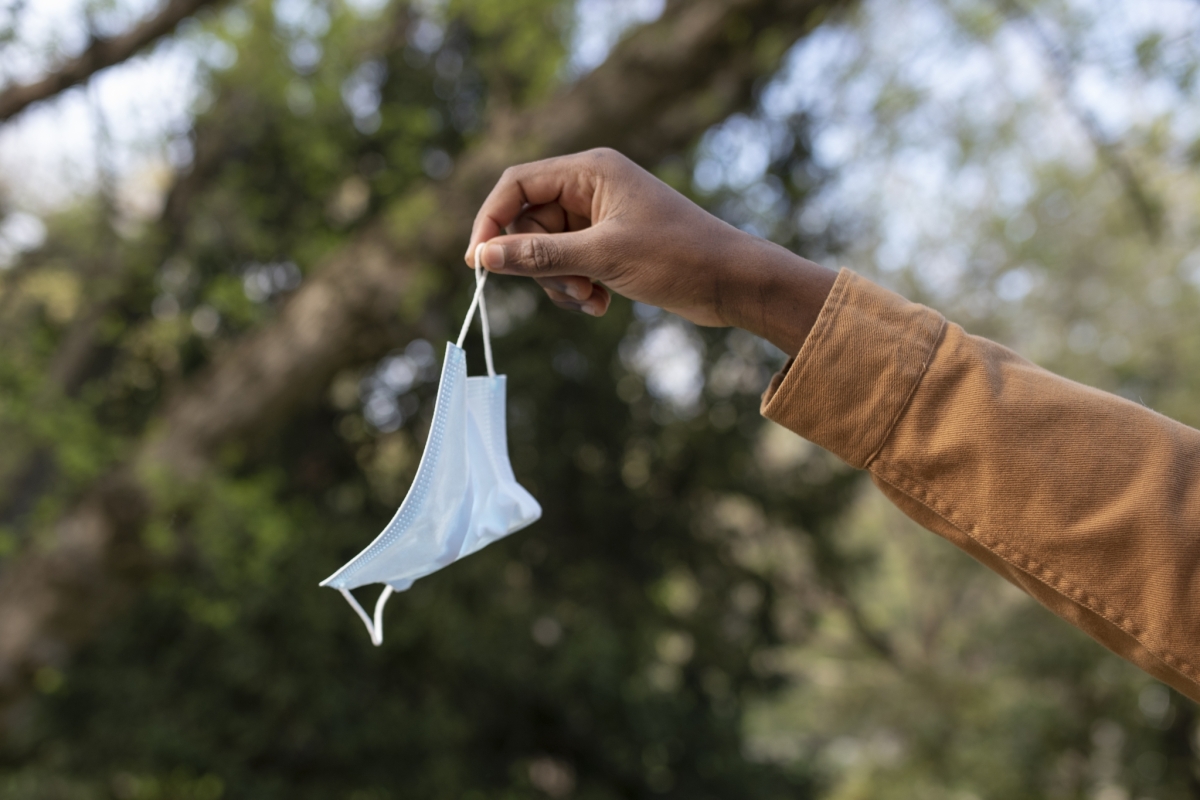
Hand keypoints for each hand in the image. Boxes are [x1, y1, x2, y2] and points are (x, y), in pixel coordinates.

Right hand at [464, 148, 836, 353]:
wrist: (732, 282)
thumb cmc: (677, 257)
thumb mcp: (603, 258)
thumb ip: (540, 256)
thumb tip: (483, 256)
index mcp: (590, 170)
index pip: (517, 185)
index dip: (491, 220)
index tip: (478, 263)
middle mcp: (591, 186)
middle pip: (529, 222)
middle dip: (540, 264)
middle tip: (570, 291)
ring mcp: (600, 216)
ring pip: (548, 250)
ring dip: (561, 282)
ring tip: (591, 300)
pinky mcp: (609, 243)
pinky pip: (569, 264)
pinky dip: (577, 287)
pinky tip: (601, 305)